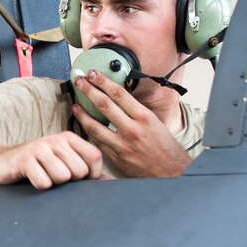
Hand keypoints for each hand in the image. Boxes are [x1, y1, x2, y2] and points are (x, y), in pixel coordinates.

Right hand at [0, 131, 102, 189]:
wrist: (0, 162)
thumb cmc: (36, 165)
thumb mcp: (62, 162)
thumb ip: (85, 170)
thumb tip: (109, 183)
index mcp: (68, 138)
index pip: (95, 156)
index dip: (92, 174)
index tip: (80, 179)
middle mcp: (55, 139)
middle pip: (79, 171)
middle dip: (70, 181)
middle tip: (54, 175)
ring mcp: (39, 148)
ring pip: (62, 177)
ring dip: (53, 183)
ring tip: (43, 175)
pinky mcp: (25, 160)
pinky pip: (44, 183)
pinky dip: (39, 186)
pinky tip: (31, 178)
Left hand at [71, 72, 191, 177]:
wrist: (172, 173)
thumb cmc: (165, 148)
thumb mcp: (155, 124)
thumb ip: (137, 112)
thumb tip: (120, 99)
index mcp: (144, 117)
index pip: (119, 94)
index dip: (103, 81)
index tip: (94, 74)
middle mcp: (132, 129)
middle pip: (104, 105)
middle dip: (89, 90)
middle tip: (79, 81)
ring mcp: (122, 145)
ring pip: (95, 125)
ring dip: (82, 113)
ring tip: (75, 105)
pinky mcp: (116, 158)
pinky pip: (98, 142)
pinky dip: (88, 133)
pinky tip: (83, 126)